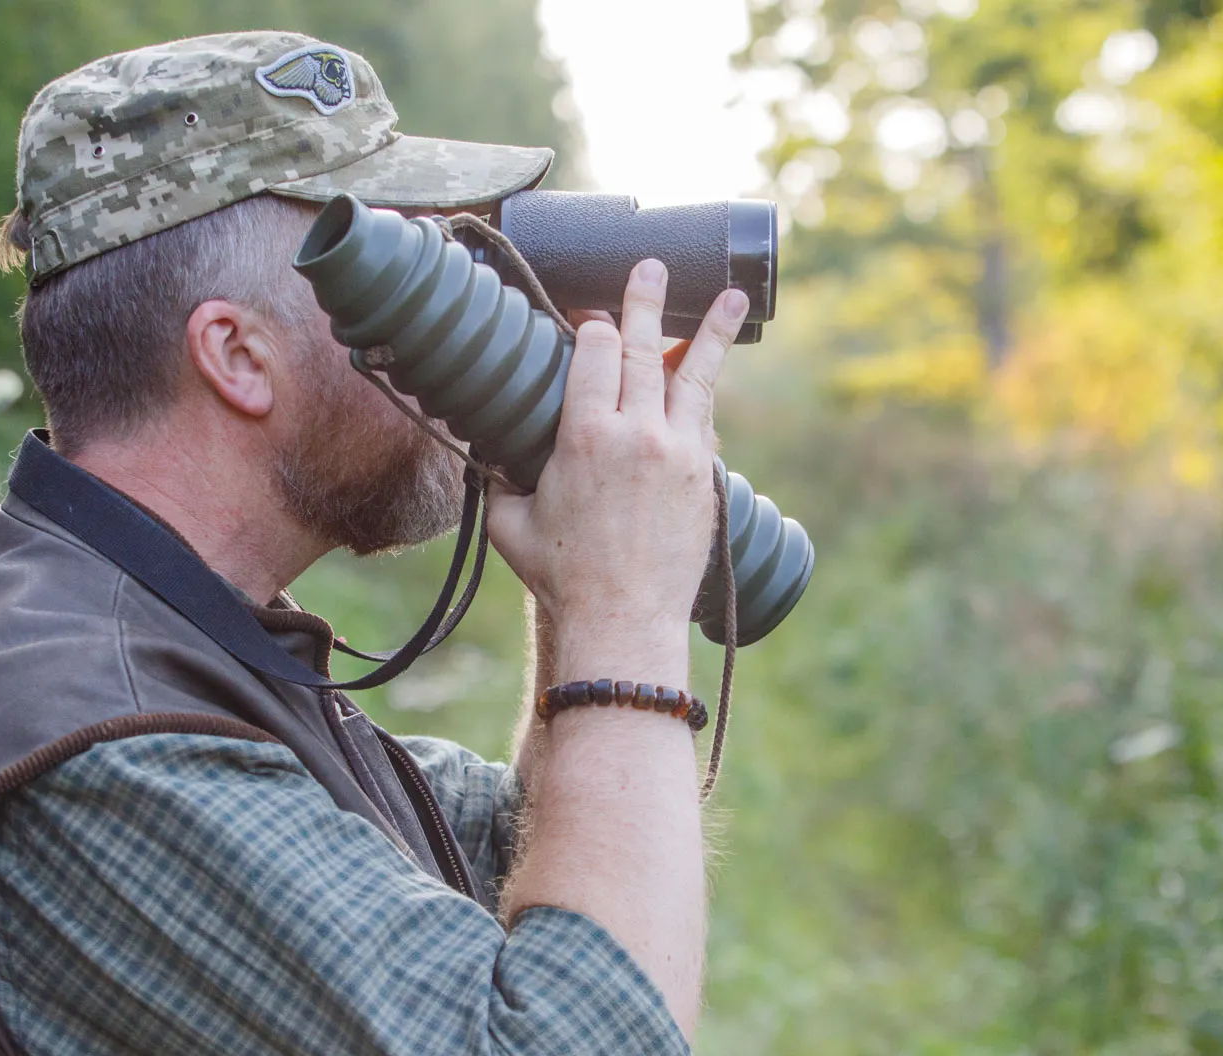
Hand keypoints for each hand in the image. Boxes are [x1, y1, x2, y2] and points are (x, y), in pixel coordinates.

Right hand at [486, 262, 748, 670]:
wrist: (624, 618)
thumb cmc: (562, 576)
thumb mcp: (511, 525)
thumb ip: (500, 481)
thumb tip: (491, 457)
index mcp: (585, 436)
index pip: (594, 353)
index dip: (591, 330)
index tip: (589, 322)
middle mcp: (637, 433)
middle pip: (642, 348)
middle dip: (645, 302)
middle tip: (652, 268)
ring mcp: (680, 452)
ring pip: (694, 375)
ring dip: (710, 331)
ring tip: (730, 295)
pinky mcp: (705, 476)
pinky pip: (705, 420)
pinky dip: (703, 393)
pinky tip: (706, 373)